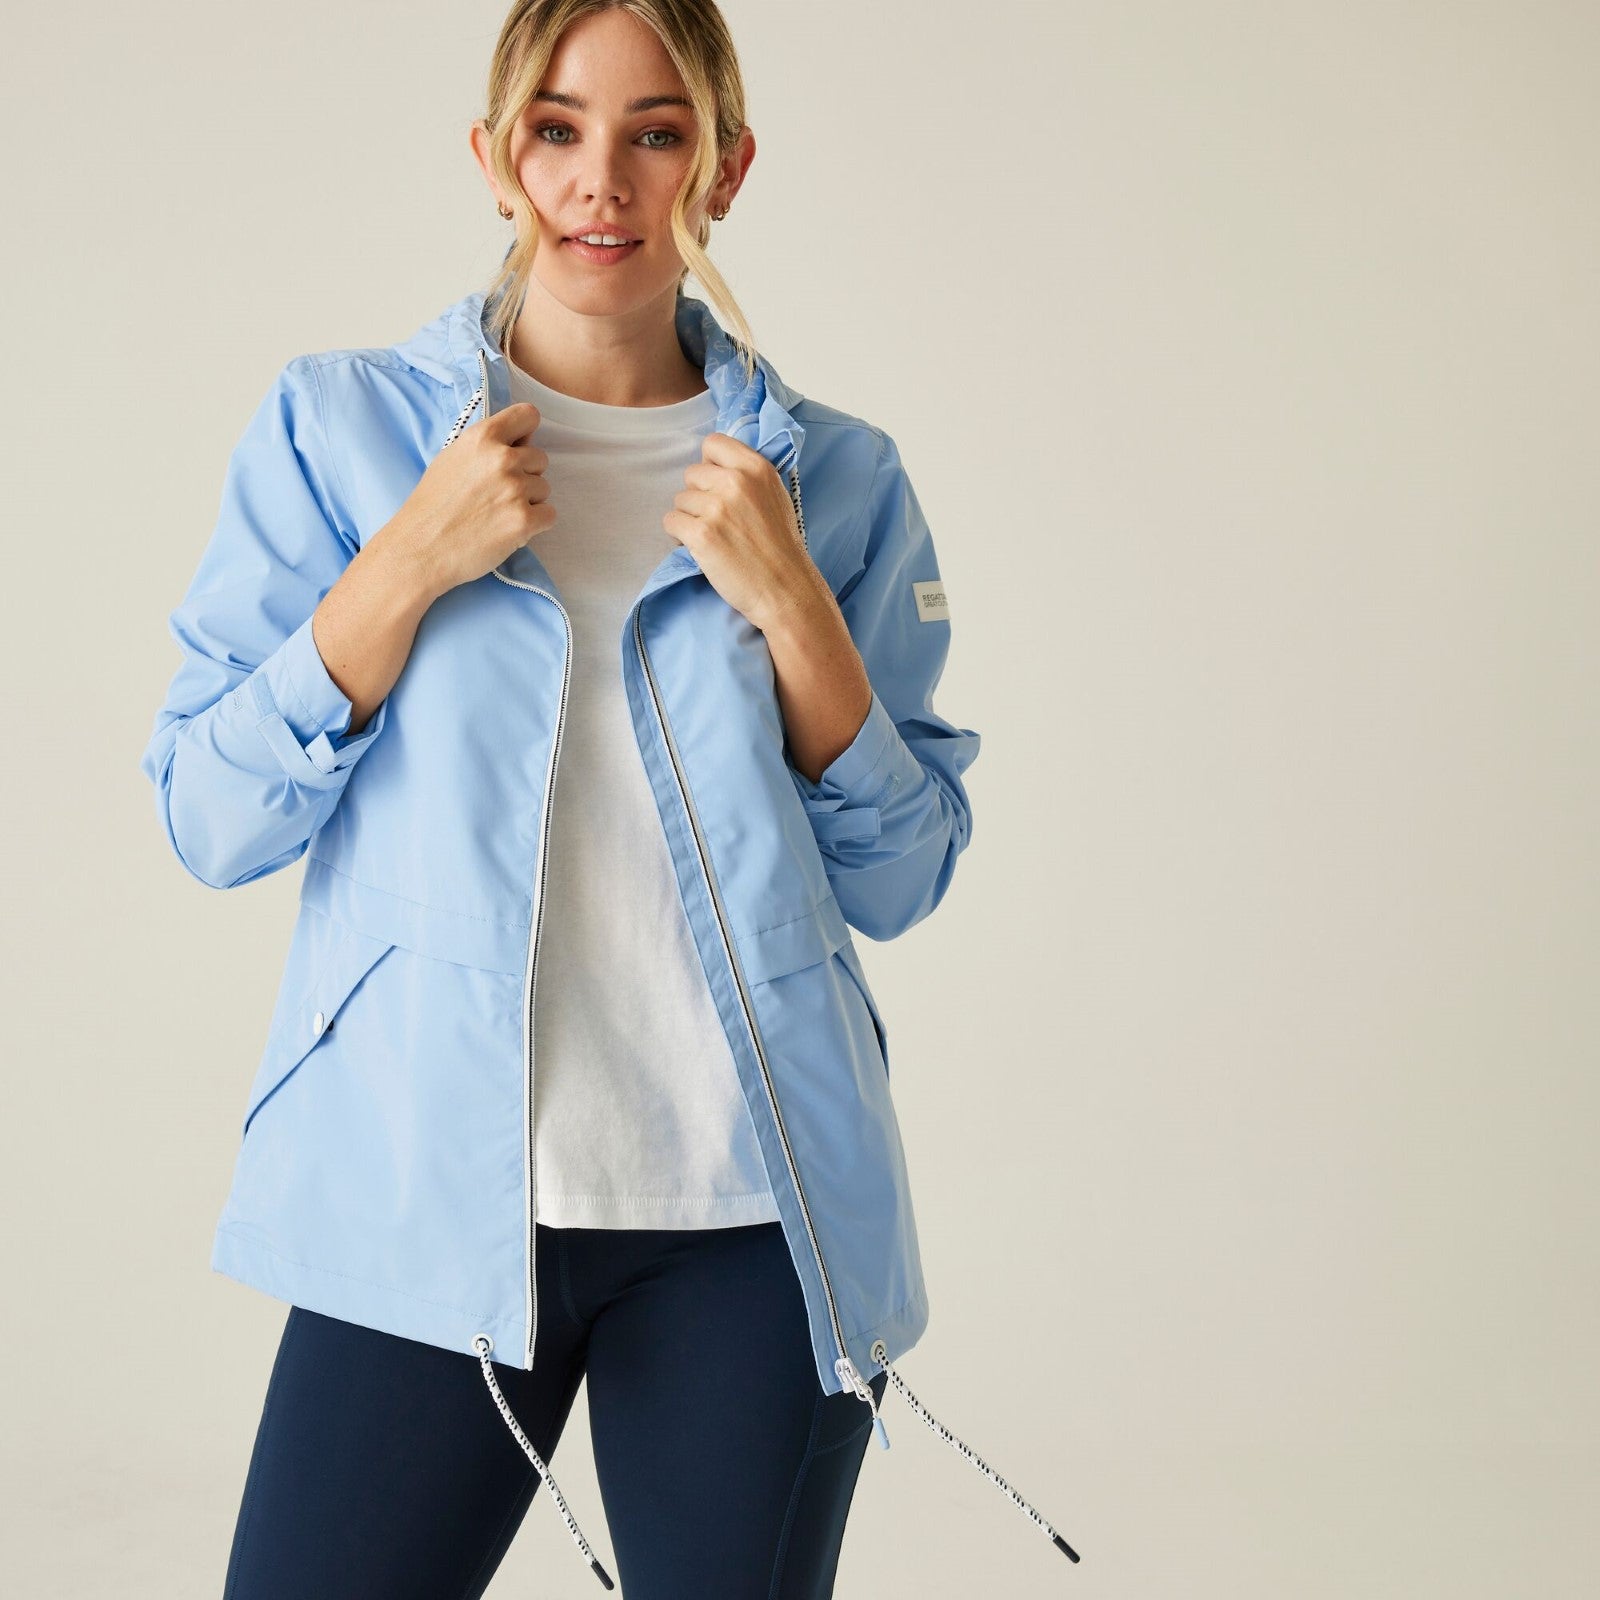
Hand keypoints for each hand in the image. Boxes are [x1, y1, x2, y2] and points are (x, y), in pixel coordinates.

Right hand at [378, 402, 555, 600]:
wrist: (421, 548)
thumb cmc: (433, 505)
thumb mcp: (452, 458)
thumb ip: (486, 447)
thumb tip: (519, 443)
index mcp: (482, 437)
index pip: (528, 415)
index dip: (526, 433)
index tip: (519, 447)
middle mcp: (502, 459)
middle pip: (540, 458)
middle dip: (525, 475)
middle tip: (497, 494)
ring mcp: (515, 489)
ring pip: (544, 489)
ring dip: (529, 502)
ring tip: (498, 514)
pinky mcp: (523, 520)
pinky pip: (549, 515)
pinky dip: (535, 524)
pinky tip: (509, 528)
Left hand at [664, 434, 826, 632]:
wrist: (785, 589)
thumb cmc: (780, 547)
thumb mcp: (775, 496)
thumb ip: (747, 477)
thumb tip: (714, 466)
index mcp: (756, 468)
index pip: (713, 443)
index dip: (709, 465)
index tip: (717, 486)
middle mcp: (736, 482)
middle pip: (691, 474)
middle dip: (698, 496)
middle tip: (717, 521)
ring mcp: (717, 507)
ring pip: (679, 500)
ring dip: (689, 519)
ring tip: (712, 538)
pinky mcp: (701, 534)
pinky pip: (671, 522)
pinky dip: (679, 537)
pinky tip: (701, 549)